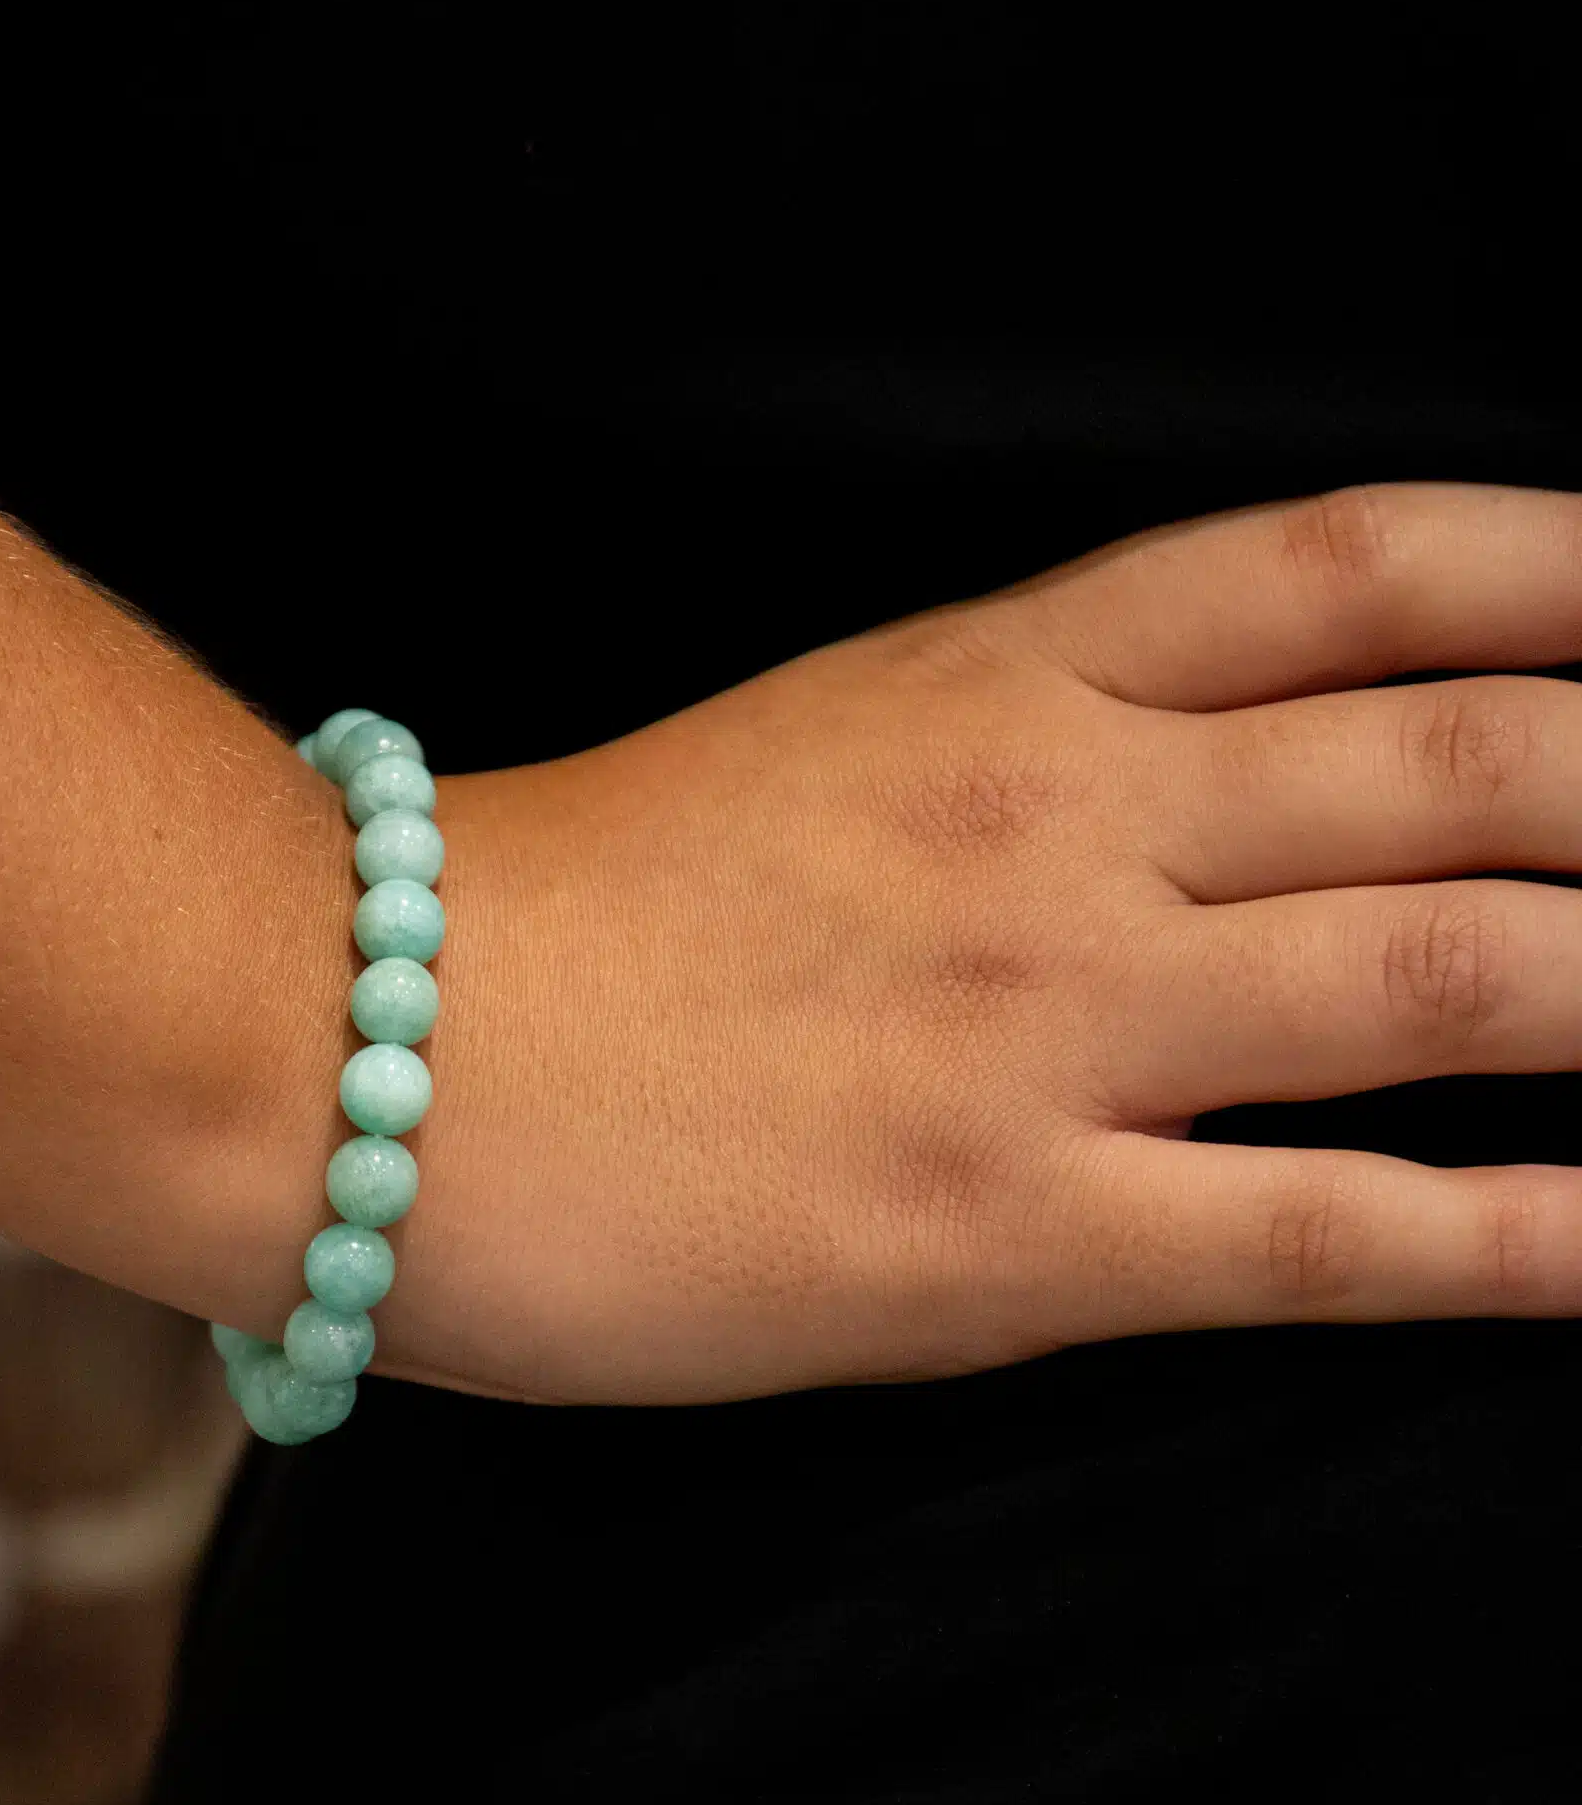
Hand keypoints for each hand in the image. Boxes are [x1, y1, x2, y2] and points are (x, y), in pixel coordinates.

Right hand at [396, 484, 1581, 1404]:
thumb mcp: (796, 747)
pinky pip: (1333, 1231)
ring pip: (1460, 974)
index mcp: (992, 679)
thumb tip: (1180, 776)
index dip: (1567, 567)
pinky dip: (1532, 1241)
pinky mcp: (1004, 1234)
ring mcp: (1046, 1024)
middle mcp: (1063, 822)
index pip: (1349, 564)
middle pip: (1475, 761)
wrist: (345, 1044)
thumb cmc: (549, 906)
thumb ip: (997, 743)